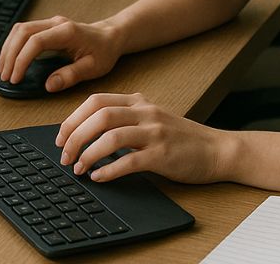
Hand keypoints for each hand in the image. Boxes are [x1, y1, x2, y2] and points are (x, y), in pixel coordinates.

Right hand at [0, 16, 121, 92]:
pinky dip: (13, 45)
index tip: (16, 78)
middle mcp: (56, 23)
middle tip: (5, 77)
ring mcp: (50, 23)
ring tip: (3, 70)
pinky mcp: (46, 27)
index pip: (36, 41)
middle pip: (22, 32)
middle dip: (10, 55)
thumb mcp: (93, 68)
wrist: (110, 37)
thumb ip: (71, 75)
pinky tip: (9, 59)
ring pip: (19, 29)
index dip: (21, 60)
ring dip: (8, 49)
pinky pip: (23, 32)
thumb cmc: (104, 51)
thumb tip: (49, 85)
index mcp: (68, 32)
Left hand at [56, 92, 232, 184]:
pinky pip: (129, 161)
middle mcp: (146, 113)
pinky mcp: (163, 155)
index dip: (73, 119)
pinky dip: (109, 170)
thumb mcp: (152, 118)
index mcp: (139, 102)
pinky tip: (99, 178)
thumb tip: (86, 133)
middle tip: (65, 156)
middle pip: (99, 116)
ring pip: (111, 137)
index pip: (96, 101)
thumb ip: (126, 119)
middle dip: (76, 137)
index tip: (62, 137)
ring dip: (88, 154)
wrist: (218, 150)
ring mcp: (156, 133)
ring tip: (79, 168)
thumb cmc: (182, 139)